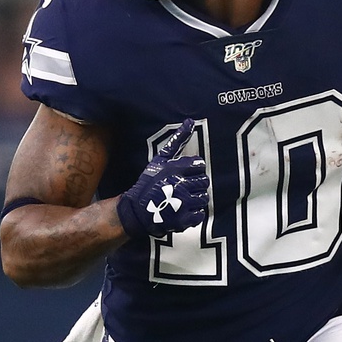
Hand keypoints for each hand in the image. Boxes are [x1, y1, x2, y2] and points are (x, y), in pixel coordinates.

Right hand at [114, 119, 209, 239]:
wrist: (137, 210)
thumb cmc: (149, 183)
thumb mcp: (161, 159)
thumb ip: (177, 141)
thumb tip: (190, 122)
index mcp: (175, 170)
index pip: (200, 165)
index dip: (194, 170)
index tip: (186, 175)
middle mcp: (180, 185)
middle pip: (204, 182)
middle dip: (196, 184)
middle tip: (185, 187)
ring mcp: (183, 204)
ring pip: (204, 198)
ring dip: (196, 199)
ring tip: (184, 199)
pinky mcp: (183, 219)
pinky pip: (200, 214)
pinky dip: (194, 213)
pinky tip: (184, 210)